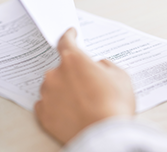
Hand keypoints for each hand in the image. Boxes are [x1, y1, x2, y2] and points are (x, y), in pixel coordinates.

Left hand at [35, 28, 134, 143]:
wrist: (105, 134)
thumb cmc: (115, 104)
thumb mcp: (121, 77)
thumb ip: (107, 66)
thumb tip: (99, 66)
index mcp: (75, 60)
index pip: (66, 41)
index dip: (69, 35)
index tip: (70, 33)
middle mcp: (56, 74)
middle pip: (63, 67)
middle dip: (75, 73)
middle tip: (91, 86)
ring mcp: (47, 94)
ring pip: (55, 85)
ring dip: (66, 89)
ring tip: (85, 103)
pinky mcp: (43, 114)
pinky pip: (48, 103)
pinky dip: (58, 105)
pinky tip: (73, 111)